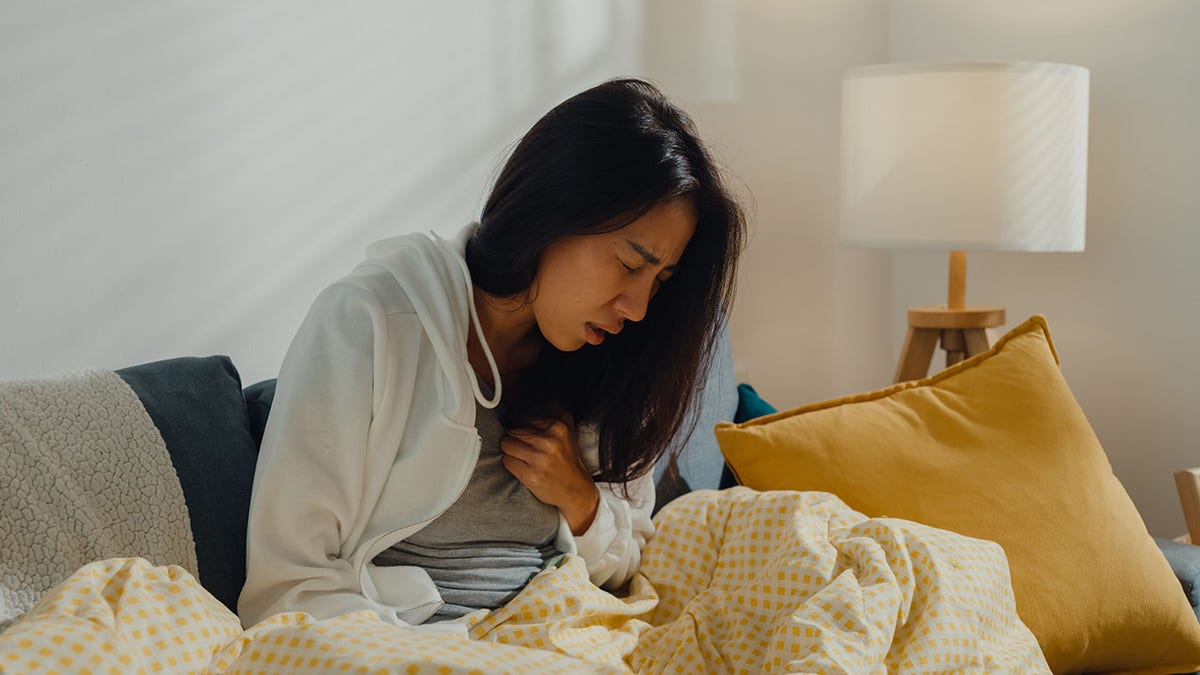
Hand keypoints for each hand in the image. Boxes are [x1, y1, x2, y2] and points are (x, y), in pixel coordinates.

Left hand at [500, 411, 599, 534]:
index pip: (524, 417)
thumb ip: (556, 413)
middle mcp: (549, 441)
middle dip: (515, 439)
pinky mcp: (531, 475)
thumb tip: (537, 399)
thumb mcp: (569, 432)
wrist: (575, 490)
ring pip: (506, 445)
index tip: (526, 436)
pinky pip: (507, 461)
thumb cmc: (568, 460)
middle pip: (512, 430)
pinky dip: (511, 464)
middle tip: (525, 448)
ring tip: (523, 457)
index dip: (523, 427)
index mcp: (558, 427)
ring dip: (510, 451)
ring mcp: (539, 459)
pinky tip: (522, 467)